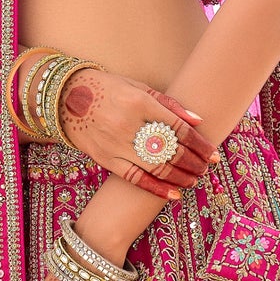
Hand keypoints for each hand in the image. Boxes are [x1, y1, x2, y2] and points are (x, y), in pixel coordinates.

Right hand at [57, 66, 211, 200]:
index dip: (199, 144)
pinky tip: (174, 193)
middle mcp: (129, 125)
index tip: (213, 153)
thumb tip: (197, 120)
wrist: (65, 97)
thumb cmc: (107, 89)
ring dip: (181, 177)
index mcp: (140, 102)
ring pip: (157, 167)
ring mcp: (117, 145)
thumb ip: (168, 104)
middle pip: (171, 150)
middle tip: (207, 167)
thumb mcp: (138, 87)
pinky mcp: (106, 159)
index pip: (178, 129)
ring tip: (194, 180)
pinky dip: (156, 188)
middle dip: (194, 162)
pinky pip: (135, 178)